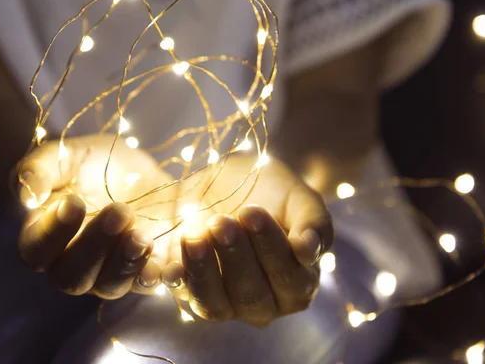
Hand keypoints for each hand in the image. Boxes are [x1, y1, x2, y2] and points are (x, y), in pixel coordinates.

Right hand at [17, 134, 174, 298]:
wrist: (143, 173)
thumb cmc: (96, 165)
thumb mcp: (69, 156)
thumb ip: (41, 168)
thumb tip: (27, 194)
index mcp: (45, 239)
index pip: (36, 251)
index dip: (51, 233)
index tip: (73, 202)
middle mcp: (74, 266)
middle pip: (73, 276)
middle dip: (95, 245)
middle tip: (119, 212)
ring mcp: (111, 275)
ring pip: (111, 286)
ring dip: (126, 263)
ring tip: (143, 236)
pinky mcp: (146, 274)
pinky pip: (150, 286)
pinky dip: (159, 277)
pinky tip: (170, 263)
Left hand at [161, 157, 333, 326]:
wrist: (230, 180)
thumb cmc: (272, 192)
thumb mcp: (299, 198)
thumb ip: (313, 223)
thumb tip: (310, 251)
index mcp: (298, 284)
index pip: (290, 278)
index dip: (271, 248)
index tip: (252, 212)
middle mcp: (264, 303)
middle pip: (252, 295)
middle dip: (235, 257)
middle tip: (221, 221)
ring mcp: (226, 304)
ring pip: (214, 304)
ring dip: (203, 271)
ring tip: (194, 236)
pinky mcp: (191, 293)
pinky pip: (182, 295)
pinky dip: (177, 281)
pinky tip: (171, 264)